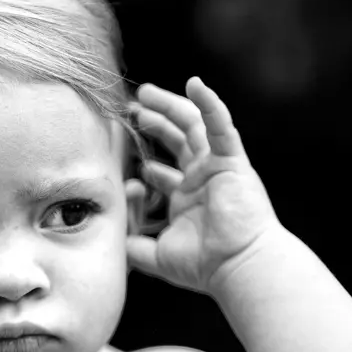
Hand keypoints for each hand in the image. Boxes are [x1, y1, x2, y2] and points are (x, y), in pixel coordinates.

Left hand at [129, 77, 280, 292]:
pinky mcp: (232, 162)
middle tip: (132, 107)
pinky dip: (210, 104)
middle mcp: (202, 179)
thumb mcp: (155, 257)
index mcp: (186, 198)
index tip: (121, 148)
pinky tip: (195, 84)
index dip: (143, 159)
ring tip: (145, 92)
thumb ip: (132, 247)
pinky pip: (221, 126)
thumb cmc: (205, 266)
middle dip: (154, 121)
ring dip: (171, 106)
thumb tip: (112, 240)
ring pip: (193, 125)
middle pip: (176, 140)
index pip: (162, 170)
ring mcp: (217, 167)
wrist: (239, 267)